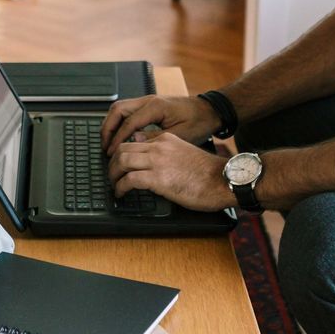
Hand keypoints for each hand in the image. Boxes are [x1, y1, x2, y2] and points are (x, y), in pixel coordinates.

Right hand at [100, 94, 220, 154]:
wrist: (210, 110)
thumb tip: (134, 141)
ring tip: (108, 142)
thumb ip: (156, 138)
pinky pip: (128, 110)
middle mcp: (149, 100)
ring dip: (111, 124)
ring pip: (120, 108)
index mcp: (156, 107)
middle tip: (104, 147)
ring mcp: (148, 101)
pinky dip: (119, 121)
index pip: (128, 122)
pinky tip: (119, 135)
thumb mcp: (180, 134)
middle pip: (118, 109)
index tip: (111, 153)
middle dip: (108, 128)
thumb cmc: (199, 122)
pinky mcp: (150, 104)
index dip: (118, 139)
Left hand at [108, 131, 232, 210]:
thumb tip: (150, 158)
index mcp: (166, 139)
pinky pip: (129, 180)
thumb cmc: (208, 173)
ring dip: (112, 175)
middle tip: (112, 174)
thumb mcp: (184, 154)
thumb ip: (167, 153)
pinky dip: (120, 187)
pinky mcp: (158, 179)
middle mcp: (159, 147)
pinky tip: (120, 194)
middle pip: (123, 148)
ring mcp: (158, 162)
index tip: (120, 164)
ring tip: (113, 185)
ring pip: (122, 161)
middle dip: (112, 163)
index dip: (123, 153)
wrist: (223, 179)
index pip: (135, 141)